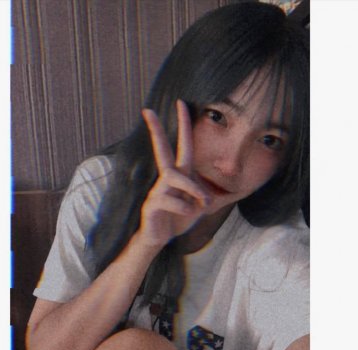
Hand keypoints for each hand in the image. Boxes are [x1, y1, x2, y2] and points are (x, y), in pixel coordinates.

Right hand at [138, 100, 210, 247]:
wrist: (160, 238)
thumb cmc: (178, 218)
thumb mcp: (198, 206)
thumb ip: (205, 196)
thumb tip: (209, 195)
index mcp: (179, 175)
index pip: (183, 146)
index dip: (184, 125)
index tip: (181, 103)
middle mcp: (166, 178)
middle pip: (162, 150)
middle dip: (156, 130)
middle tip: (148, 110)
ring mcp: (157, 190)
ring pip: (175, 177)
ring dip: (193, 189)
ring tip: (202, 204)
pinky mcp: (152, 204)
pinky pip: (173, 201)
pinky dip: (186, 209)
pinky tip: (187, 215)